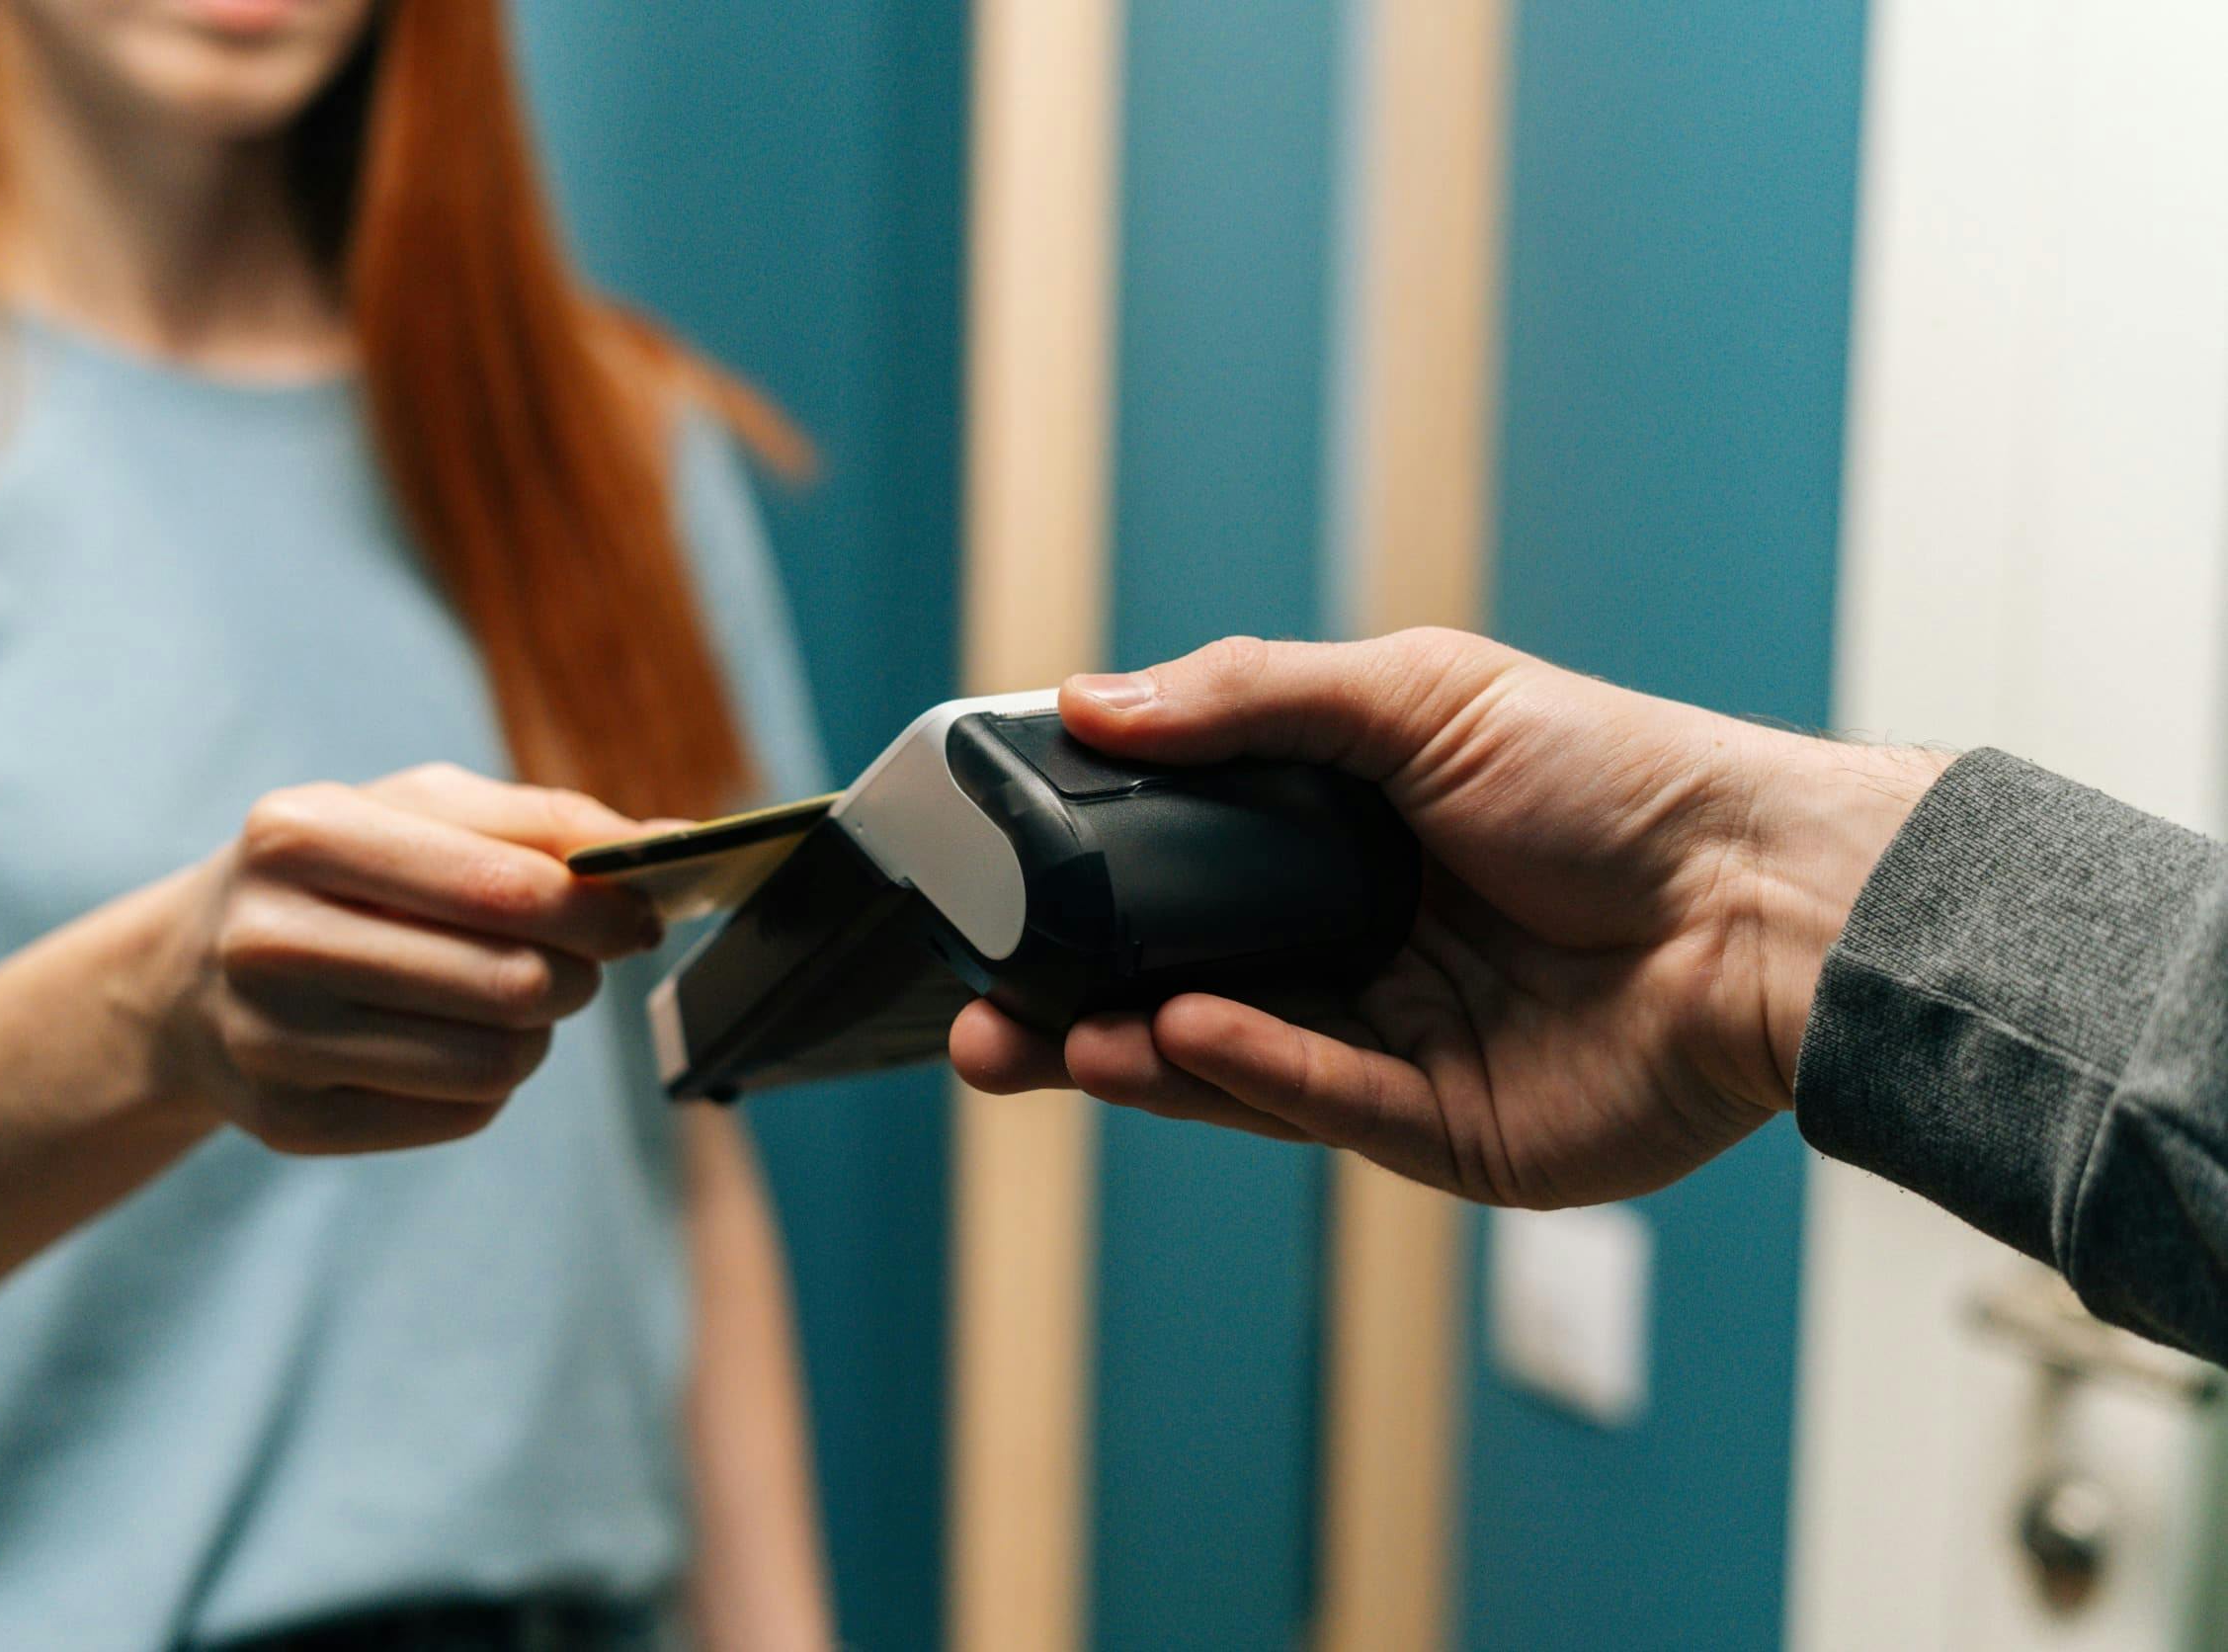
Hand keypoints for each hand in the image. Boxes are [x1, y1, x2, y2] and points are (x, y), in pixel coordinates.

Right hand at [148, 763, 664, 1154]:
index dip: (603, 908)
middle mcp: (270, 937)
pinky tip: (453, 1043)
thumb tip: (674, 844)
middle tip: (579, 961)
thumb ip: (545, 820)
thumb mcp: (416, 811)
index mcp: (302, 833)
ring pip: (495, 1061)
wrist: (187, 975)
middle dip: (580, 974)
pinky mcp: (288, 1123)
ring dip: (538, 1032)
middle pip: (513, 983)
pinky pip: (461, 1116)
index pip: (507, 887)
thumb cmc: (336, 872)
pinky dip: (490, 1083)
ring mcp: (270, 1040)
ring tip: (513, 999)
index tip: (644, 913)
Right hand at [949, 632, 1947, 1206]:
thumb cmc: (1618, 780)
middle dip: (1069, 1008)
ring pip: (1230, 1067)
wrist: (1766, 903)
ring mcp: (1396, 1047)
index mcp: (1344, 848)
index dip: (1086, 894)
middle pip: (1182, 989)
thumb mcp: (1419, 697)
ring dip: (1131, 1056)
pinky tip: (1181, 1038)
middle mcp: (1357, 951)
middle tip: (979, 1017)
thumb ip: (1250, 698)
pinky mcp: (1443, 1131)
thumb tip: (1086, 697)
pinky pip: (1321, 1106)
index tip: (993, 897)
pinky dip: (1247, 1073)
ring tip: (1047, 1039)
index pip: (1182, 876)